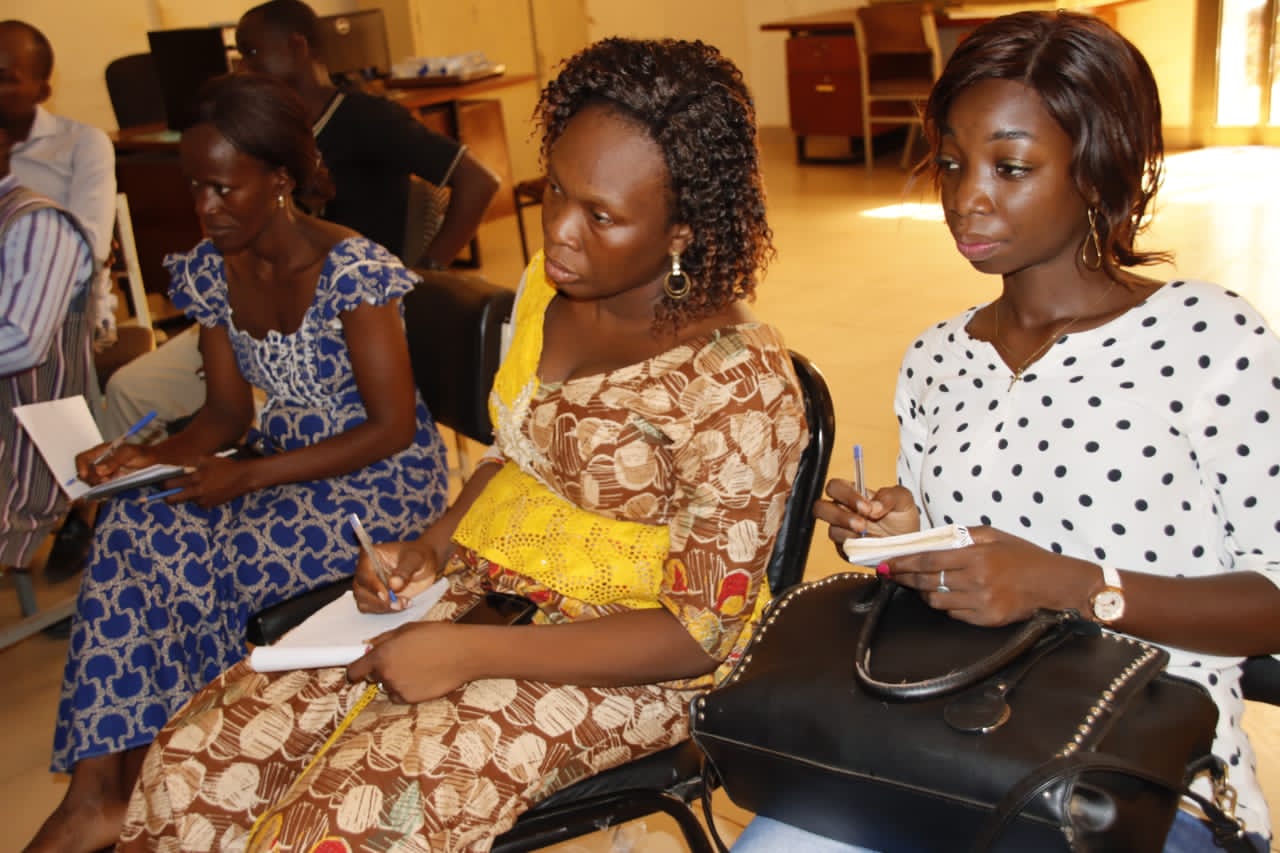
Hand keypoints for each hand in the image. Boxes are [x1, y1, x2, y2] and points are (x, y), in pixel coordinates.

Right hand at [75, 442, 154, 483]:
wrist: (153, 462)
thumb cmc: (141, 453)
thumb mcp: (129, 453)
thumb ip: (114, 461)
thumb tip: (98, 471)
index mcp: (100, 452)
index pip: (82, 458)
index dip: (80, 467)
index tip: (86, 476)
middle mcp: (99, 463)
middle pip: (85, 473)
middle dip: (92, 479)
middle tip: (105, 480)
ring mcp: (104, 473)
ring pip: (92, 482)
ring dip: (98, 485)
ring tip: (112, 482)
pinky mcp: (110, 482)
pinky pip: (101, 488)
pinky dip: (103, 491)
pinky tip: (110, 491)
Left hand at [160, 453, 252, 507]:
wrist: (243, 478)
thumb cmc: (225, 466)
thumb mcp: (207, 459)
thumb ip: (189, 463)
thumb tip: (173, 467)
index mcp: (195, 477)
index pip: (170, 484)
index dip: (163, 484)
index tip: (163, 483)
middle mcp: (197, 490)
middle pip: (172, 499)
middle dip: (167, 496)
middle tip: (169, 492)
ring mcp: (203, 500)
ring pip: (186, 500)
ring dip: (188, 495)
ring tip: (199, 487)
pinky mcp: (209, 505)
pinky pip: (198, 503)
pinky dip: (199, 499)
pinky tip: (208, 491)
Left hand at [346, 620, 478, 702]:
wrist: (463, 653)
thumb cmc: (437, 635)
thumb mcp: (407, 629)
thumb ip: (384, 640)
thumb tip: (369, 647)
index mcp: (382, 655)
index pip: (354, 670)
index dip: (356, 669)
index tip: (360, 669)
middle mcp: (386, 674)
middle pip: (372, 678)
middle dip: (381, 670)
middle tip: (401, 660)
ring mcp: (398, 689)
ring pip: (388, 687)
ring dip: (395, 680)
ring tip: (417, 667)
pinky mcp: (411, 700)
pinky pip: (400, 696)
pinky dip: (406, 689)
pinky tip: (422, 677)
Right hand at [353, 535, 441, 612]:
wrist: (424, 565)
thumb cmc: (418, 556)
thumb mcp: (415, 559)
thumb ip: (405, 570)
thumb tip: (393, 585)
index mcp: (370, 556)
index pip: (364, 573)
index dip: (373, 586)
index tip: (386, 595)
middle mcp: (365, 571)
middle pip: (360, 591)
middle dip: (379, 601)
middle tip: (398, 603)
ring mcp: (368, 586)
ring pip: (364, 603)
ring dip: (383, 607)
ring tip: (404, 603)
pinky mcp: (375, 598)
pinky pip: (373, 610)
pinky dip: (387, 611)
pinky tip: (402, 605)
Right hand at [815, 480, 919, 548]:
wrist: (909, 545)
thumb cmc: (902, 518)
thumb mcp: (903, 499)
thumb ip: (889, 495)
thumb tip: (873, 507)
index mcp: (853, 493)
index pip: (835, 487)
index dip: (846, 495)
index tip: (867, 507)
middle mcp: (843, 510)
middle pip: (821, 508)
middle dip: (840, 516)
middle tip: (862, 525)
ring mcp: (842, 531)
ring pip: (832, 530)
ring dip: (851, 534)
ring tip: (871, 537)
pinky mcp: (845, 549)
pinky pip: (842, 549)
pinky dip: (857, 548)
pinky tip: (871, 546)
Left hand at [885, 526, 1098, 626]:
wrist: (1054, 584)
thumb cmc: (1023, 556)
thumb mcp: (994, 536)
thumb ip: (963, 536)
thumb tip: (932, 539)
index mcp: (976, 556)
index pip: (928, 560)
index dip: (904, 563)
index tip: (887, 563)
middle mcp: (976, 580)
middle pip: (927, 581)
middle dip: (904, 578)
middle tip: (890, 574)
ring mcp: (981, 603)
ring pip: (936, 600)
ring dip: (924, 592)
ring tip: (919, 584)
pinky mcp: (986, 620)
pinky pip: (954, 614)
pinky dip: (946, 604)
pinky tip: (947, 595)